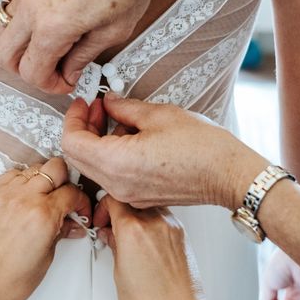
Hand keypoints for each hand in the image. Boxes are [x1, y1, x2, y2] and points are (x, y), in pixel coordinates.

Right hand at [0, 0, 160, 93]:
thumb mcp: (113, 32)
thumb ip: (83, 57)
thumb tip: (68, 73)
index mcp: (52, 27)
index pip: (31, 72)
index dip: (49, 85)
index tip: (67, 82)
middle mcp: (31, 8)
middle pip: (3, 55)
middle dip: (25, 71)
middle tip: (52, 71)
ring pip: (2, 30)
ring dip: (20, 47)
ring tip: (51, 47)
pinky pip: (15, 8)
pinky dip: (25, 24)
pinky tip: (53, 23)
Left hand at [0, 158, 90, 299]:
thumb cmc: (12, 277)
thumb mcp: (47, 256)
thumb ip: (62, 231)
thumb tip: (74, 223)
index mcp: (43, 215)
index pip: (72, 192)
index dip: (81, 201)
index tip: (80, 210)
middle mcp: (25, 198)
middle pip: (56, 167)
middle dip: (65, 180)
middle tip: (64, 197)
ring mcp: (6, 194)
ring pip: (34, 168)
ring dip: (44, 179)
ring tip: (44, 197)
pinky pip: (13, 174)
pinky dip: (23, 181)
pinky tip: (25, 196)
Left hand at [62, 94, 268, 208]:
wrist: (228, 175)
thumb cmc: (203, 148)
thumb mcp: (158, 115)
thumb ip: (124, 107)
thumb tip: (109, 102)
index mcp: (116, 164)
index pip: (71, 143)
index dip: (73, 118)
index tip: (83, 103)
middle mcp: (117, 185)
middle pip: (78, 157)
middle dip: (82, 128)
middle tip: (97, 107)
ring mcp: (127, 194)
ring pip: (92, 167)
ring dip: (96, 141)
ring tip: (116, 118)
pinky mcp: (138, 196)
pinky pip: (110, 176)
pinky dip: (109, 154)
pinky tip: (128, 136)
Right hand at [94, 196, 216, 299]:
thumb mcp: (119, 273)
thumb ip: (114, 245)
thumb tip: (111, 235)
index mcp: (133, 229)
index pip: (114, 198)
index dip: (103, 206)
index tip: (101, 219)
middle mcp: (154, 222)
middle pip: (132, 199)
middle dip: (118, 208)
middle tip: (111, 225)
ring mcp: (171, 226)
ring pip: (148, 205)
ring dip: (136, 213)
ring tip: (128, 233)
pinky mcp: (181, 234)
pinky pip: (163, 216)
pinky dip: (151, 220)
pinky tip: (144, 238)